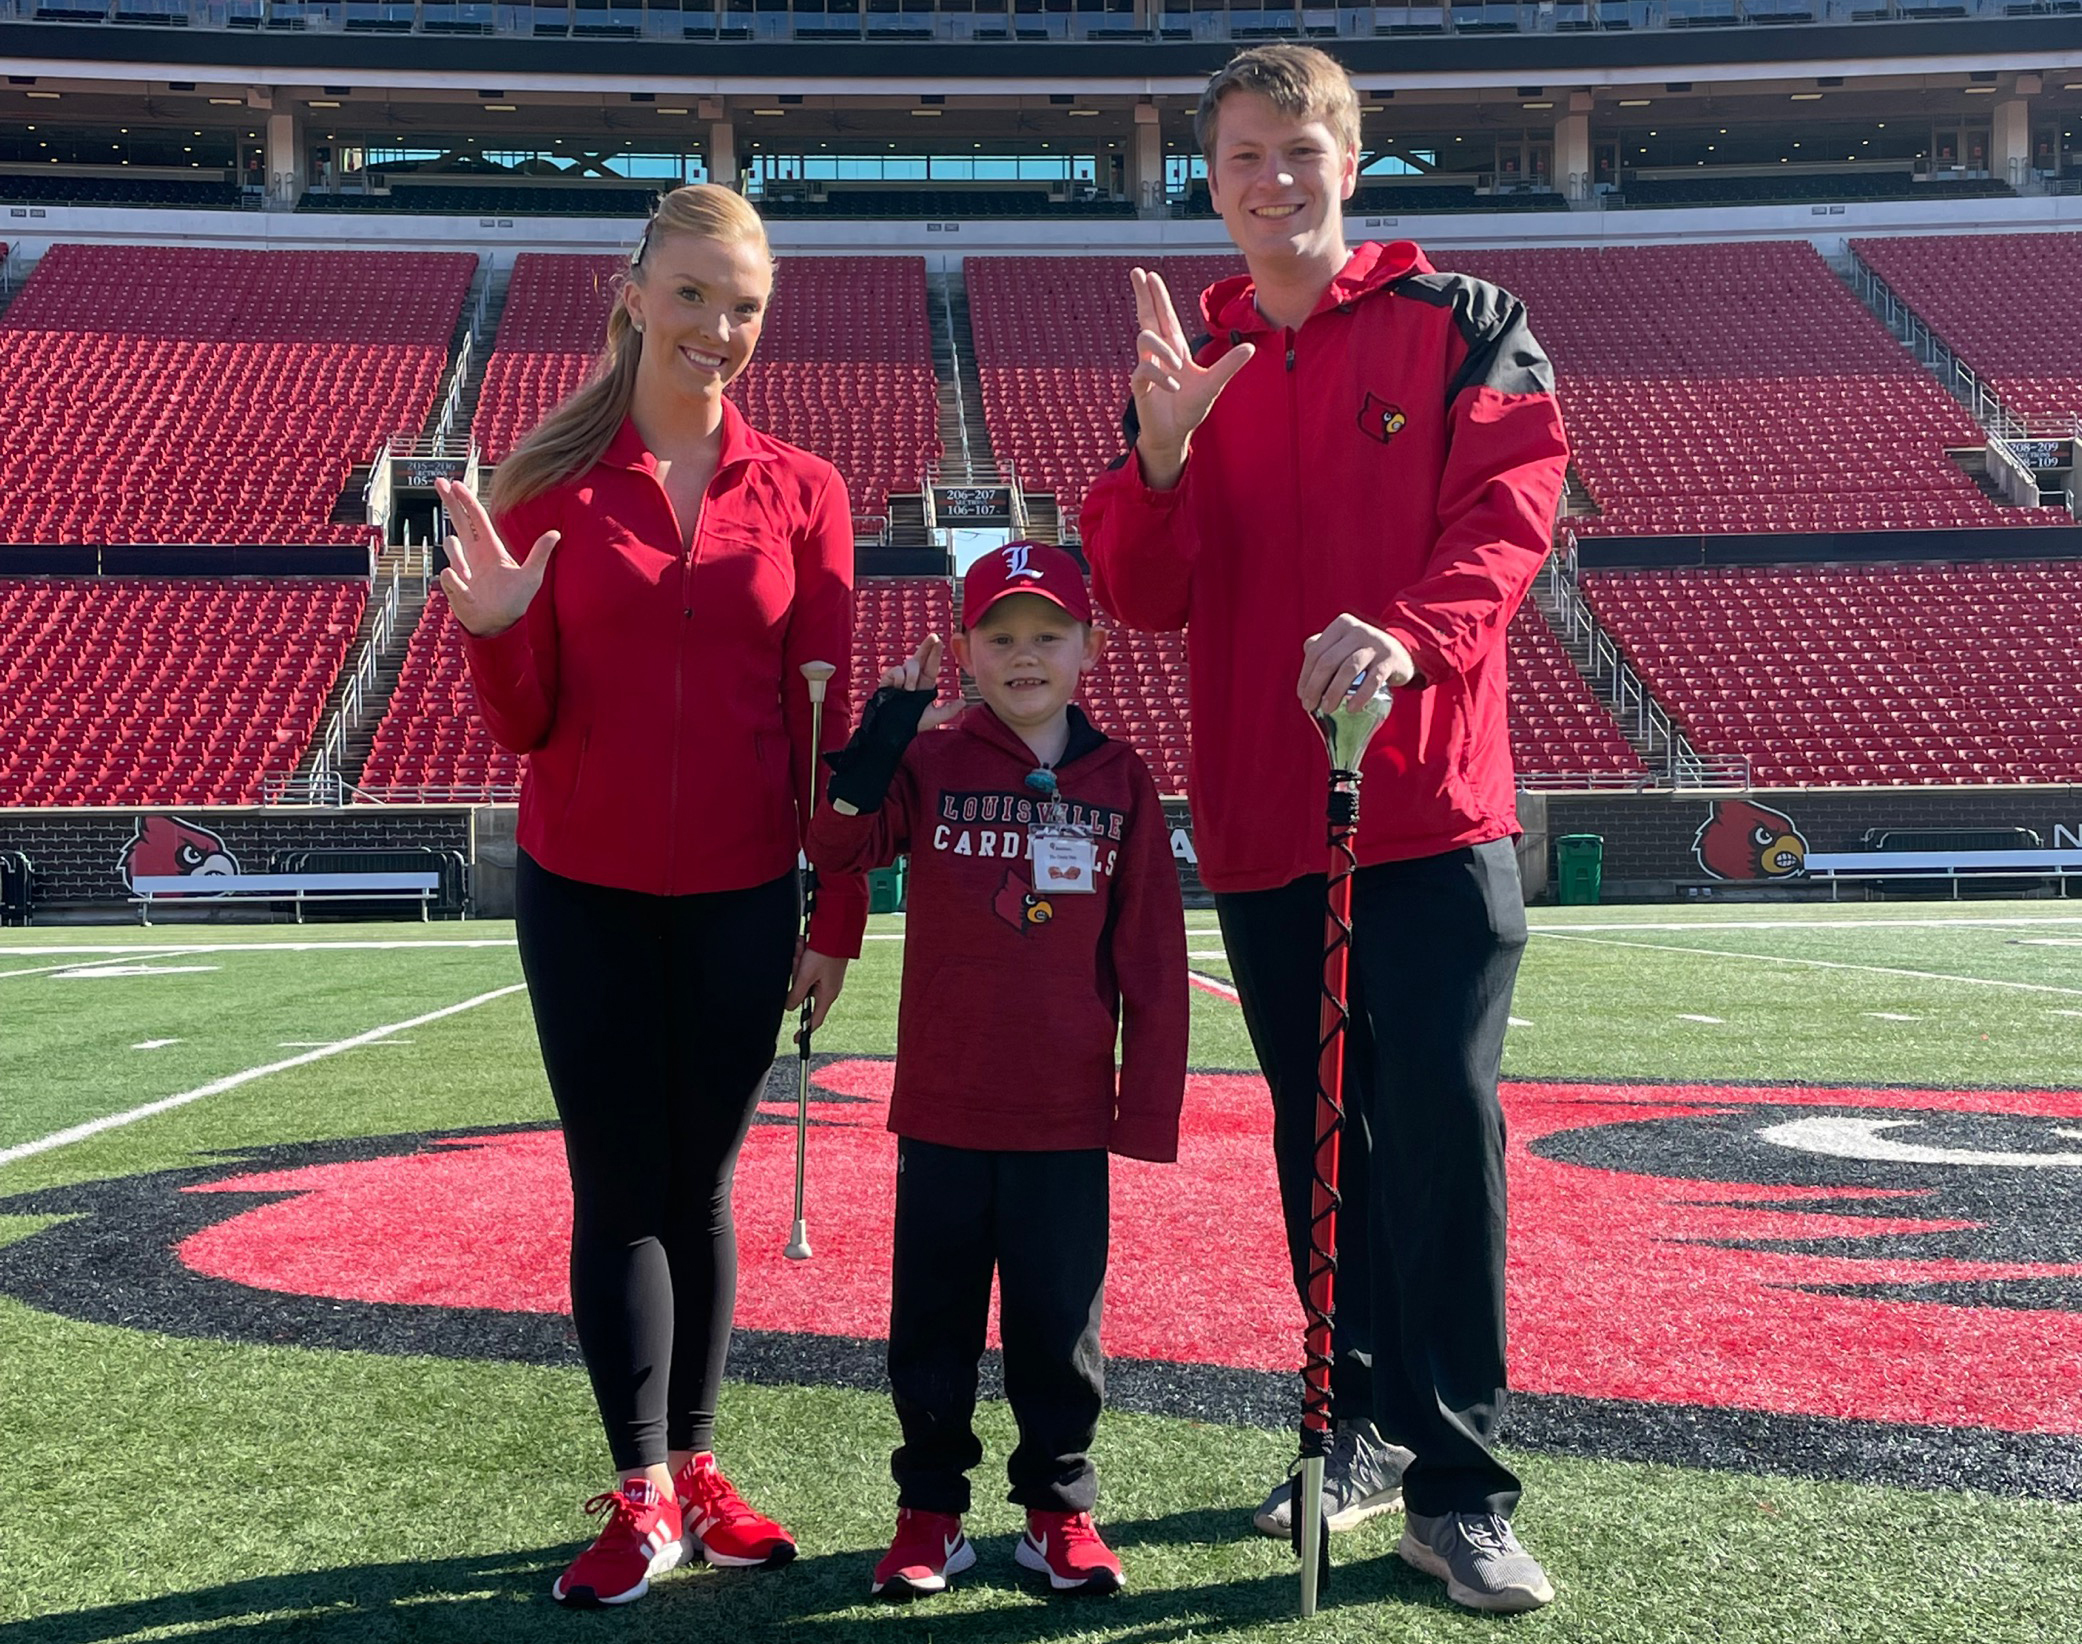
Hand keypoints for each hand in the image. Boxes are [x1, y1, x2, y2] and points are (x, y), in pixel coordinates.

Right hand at [435, 476, 559, 637]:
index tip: (455, 483)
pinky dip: (457, 583)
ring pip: (450, 546)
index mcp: (491, 548)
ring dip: (458, 557)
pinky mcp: (453, 583)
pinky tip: (469, 594)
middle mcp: (474, 554)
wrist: (499, 625)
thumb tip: (556, 534)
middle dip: (449, 501)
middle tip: (438, 481)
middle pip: (458, 520)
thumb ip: (540, 554)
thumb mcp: (531, 576)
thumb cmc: (515, 601)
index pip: (476, 518)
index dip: (466, 500)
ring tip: (470, 577)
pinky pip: (448, 575)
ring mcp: (462, 567)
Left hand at [786, 945, 847, 1037]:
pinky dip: (802, 958)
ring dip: (799, 965)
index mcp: (827, 996)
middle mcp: (828, 990)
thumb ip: (796, 994)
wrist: (837, 933)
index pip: (815, 1020)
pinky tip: (804, 948)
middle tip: (798, 961)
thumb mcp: (805, 975)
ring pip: (803, 979)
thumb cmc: (824, 954)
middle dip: (797, 977)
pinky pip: (806, 969)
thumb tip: (789, 1008)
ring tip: (802, 951)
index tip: (796, 1038)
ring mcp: (826, 979)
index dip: (805, 1030)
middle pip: (803, 993)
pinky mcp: (823, 969)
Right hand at [879, 634, 961, 731]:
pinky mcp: (888, 679)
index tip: (940, 642)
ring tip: (910, 690)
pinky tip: (898, 688)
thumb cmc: (912, 723)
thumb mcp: (934, 717)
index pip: (932, 664)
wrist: (892, 728)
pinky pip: (897, 670)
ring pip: (910, 664)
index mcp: (925, 683)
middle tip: (933, 636)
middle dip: (927, 645)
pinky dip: (900, 678)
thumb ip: (949, 710)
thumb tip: (964, 701)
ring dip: (912, 675)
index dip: (935, 653)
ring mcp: (901, 677)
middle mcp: (914, 677)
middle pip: (921, 656)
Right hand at [1129, 266, 1254, 489]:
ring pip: (1145, 340)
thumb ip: (1229, 365)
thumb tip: (1250, 346)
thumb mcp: (1214, 384)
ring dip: (1163, 351)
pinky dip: (1161, 377)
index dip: (1158, 296)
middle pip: (1147, 316)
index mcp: (1175, 348)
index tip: (1150, 274)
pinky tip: (1173, 387)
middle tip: (1137, 271)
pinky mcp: (1140, 385)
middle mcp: (1158, 354)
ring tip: (1177, 369)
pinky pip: (1144, 370)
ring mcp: (1147, 367)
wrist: (1175, 434)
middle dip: (1143, 295)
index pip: (1164, 316)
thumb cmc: (1190, 407)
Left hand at [1298, 614, 1418, 715]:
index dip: (1305, 675)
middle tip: (1310, 706)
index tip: (1302, 696)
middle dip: (1315, 687)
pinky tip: (1351, 708)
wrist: (1402, 652)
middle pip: (1328, 661)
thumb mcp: (1343, 644)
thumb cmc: (1364, 651)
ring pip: (1348, 669)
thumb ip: (1323, 648)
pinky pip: (1372, 680)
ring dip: (1334, 692)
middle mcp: (1357, 631)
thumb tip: (1305, 667)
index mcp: (1341, 625)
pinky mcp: (1389, 659)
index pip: (1316, 651)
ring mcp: (1375, 644)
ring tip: (1327, 709)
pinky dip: (1360, 696)